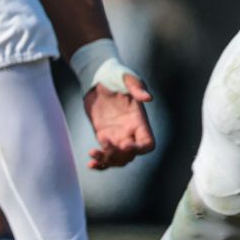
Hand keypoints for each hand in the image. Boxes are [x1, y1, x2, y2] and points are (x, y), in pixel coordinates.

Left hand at [79, 54, 154, 169]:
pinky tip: (91, 163)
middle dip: (119, 156)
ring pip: (117, 159)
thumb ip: (138, 88)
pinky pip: (105, 155)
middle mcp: (130, 131)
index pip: (147, 143)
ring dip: (107, 161)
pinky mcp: (103, 135)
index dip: (139, 149)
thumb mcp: (128, 78)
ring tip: (93, 153)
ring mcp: (116, 134)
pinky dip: (99, 163)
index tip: (125, 145)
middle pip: (131, 156)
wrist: (98, 77)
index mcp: (139, 120)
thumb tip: (148, 98)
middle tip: (105, 145)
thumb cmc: (116, 75)